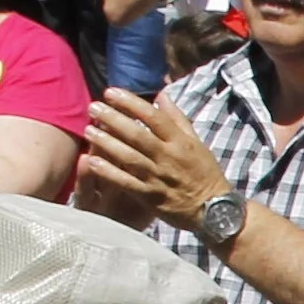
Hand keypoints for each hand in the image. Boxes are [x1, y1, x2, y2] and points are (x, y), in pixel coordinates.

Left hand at [79, 90, 228, 229]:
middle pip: (137, 135)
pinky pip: (127, 183)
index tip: (111, 93)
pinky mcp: (151, 198)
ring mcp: (158, 178)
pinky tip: (92, 162)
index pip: (154, 117)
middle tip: (93, 107)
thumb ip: (177, 119)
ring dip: (107, 143)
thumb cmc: (204, 173)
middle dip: (113, 119)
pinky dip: (109, 172)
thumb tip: (161, 95)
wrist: (214, 210)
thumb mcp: (196, 142)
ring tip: (88, 130)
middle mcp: (168, 157)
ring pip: (129, 157)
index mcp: (180, 142)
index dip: (131, 103)